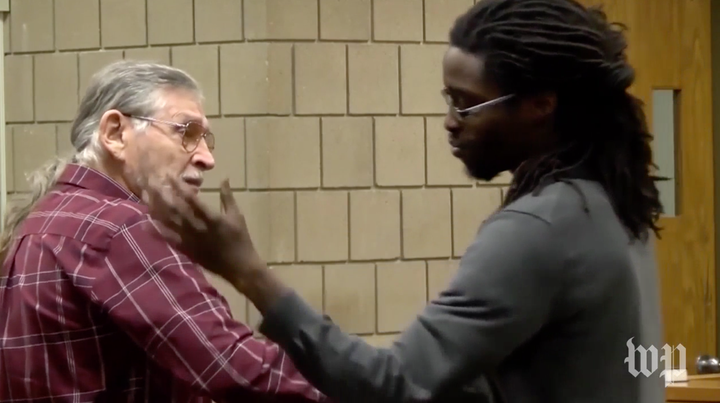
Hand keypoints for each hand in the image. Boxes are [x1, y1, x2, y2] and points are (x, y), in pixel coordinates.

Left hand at [142, 177, 264, 291]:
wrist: (239, 266)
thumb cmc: (240, 239)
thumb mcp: (237, 215)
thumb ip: (227, 197)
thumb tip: (224, 178)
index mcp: (212, 218)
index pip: (192, 199)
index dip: (179, 187)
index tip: (169, 175)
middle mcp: (198, 228)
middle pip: (176, 209)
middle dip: (163, 195)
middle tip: (151, 183)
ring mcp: (190, 240)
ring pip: (170, 222)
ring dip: (157, 210)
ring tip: (146, 198)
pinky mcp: (186, 250)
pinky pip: (169, 239)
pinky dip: (157, 231)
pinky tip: (147, 223)